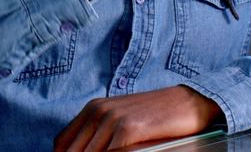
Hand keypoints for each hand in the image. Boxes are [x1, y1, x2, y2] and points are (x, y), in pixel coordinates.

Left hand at [54, 85, 221, 151]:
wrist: (187, 102)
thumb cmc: (156, 115)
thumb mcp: (121, 119)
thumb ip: (100, 134)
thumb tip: (84, 150)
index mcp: (92, 109)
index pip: (62, 142)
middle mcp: (98, 111)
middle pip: (72, 150)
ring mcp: (112, 118)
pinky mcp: (128, 127)